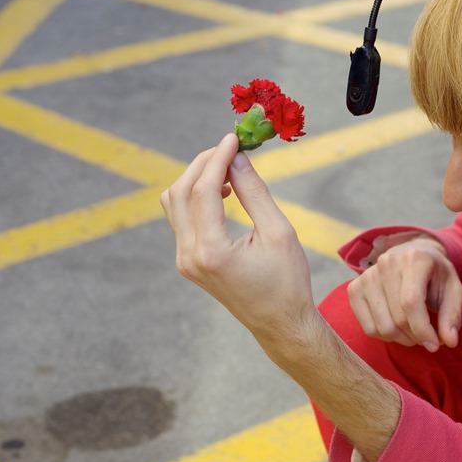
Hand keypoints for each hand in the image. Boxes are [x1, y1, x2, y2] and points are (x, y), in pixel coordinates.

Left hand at [160, 133, 312, 335]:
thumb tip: (237, 158)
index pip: (203, 190)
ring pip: (174, 204)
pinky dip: (195, 196)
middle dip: (203, 163)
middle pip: (180, 192)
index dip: (218, 158)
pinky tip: (221, 190)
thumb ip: (254, 192)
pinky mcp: (187, 262)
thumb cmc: (288, 281)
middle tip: (230, 148)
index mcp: (212, 252)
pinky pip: (181, 218)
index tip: (234, 138)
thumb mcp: (279, 232)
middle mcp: (189, 256)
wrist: (280, 324)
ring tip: (227, 168)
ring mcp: (184, 261)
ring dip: (195, 178)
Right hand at [347, 236, 461, 351]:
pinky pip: (368, 328)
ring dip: (401, 339)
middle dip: (415, 336)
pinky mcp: (355, 289)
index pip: (411, 302)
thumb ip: (452, 316)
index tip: (434, 345)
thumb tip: (450, 341)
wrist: (413, 257)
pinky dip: (384, 336)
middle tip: (427, 337)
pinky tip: (397, 328)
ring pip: (381, 327)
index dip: (423, 329)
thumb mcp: (454, 291)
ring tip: (414, 332)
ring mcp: (367, 276)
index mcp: (414, 259)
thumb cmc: (435, 277)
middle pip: (397, 318)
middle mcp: (386, 263)